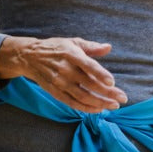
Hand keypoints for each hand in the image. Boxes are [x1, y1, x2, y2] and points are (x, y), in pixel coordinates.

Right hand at [0, 36, 127, 112]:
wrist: (30, 57)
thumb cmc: (56, 48)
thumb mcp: (73, 42)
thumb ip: (91, 47)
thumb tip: (108, 47)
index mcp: (71, 54)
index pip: (88, 65)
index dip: (100, 74)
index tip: (112, 82)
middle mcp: (65, 69)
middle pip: (89, 84)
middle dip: (107, 93)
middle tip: (122, 99)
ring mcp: (59, 82)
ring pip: (82, 96)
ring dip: (99, 103)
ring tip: (114, 105)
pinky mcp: (55, 92)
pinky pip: (72, 103)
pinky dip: (86, 108)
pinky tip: (98, 109)